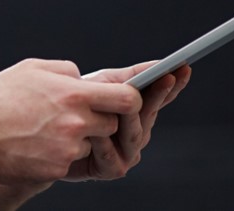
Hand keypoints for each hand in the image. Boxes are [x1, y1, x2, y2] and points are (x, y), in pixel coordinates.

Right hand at [0, 58, 140, 185]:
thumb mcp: (31, 69)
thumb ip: (65, 71)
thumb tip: (82, 77)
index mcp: (73, 93)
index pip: (127, 98)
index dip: (135, 99)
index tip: (132, 98)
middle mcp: (75, 122)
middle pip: (112, 124)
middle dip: (101, 120)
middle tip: (75, 114)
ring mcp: (68, 148)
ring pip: (91, 143)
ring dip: (78, 137)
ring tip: (46, 128)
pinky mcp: (58, 169)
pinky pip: (71, 159)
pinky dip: (59, 153)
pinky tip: (36, 144)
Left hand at [62, 62, 191, 181]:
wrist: (49, 136)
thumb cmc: (75, 106)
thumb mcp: (101, 85)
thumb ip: (128, 78)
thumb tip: (157, 64)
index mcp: (138, 112)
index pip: (162, 96)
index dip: (174, 83)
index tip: (184, 67)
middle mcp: (138, 133)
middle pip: (151, 113)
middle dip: (158, 94)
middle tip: (166, 77)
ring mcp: (127, 153)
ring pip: (134, 134)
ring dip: (129, 117)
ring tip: (125, 101)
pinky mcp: (111, 169)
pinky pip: (110, 154)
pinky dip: (103, 141)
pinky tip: (96, 132)